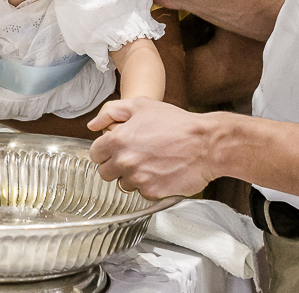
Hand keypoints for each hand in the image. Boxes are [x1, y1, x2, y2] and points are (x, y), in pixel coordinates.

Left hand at [88, 98, 215, 199]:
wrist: (206, 144)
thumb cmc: (176, 123)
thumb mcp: (141, 105)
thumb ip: (111, 112)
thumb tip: (93, 124)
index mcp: (117, 140)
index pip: (95, 154)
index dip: (104, 151)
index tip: (114, 150)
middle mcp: (124, 162)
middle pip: (105, 173)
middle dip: (115, 165)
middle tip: (133, 156)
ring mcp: (138, 179)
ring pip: (123, 184)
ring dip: (132, 176)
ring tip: (150, 163)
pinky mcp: (152, 192)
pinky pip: (142, 192)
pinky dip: (149, 185)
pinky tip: (160, 172)